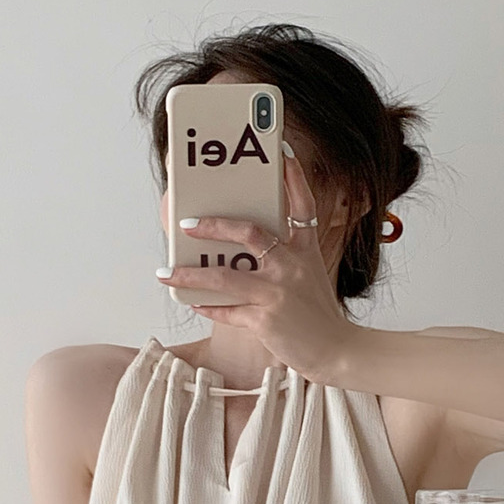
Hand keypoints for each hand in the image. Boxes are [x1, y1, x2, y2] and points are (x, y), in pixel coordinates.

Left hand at [157, 150, 354, 379]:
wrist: (337, 351)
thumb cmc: (317, 313)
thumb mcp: (308, 275)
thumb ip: (282, 258)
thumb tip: (237, 249)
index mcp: (305, 250)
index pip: (302, 205)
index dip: (293, 176)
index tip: (281, 151)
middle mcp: (292, 266)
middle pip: (250, 233)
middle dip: (214, 226)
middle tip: (187, 223)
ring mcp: (278, 293)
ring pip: (225, 277)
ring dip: (190, 275)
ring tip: (165, 272)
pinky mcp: (266, 320)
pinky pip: (227, 310)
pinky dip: (208, 306)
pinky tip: (192, 303)